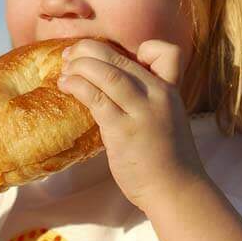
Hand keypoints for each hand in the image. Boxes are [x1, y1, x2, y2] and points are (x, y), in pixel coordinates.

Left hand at [57, 39, 204, 212]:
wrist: (177, 192)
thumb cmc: (168, 158)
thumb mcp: (167, 117)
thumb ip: (147, 98)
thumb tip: (109, 83)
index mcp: (170, 89)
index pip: (166, 52)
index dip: (144, 48)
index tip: (119, 57)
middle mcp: (157, 95)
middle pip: (119, 57)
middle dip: (89, 49)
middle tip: (70, 54)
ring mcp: (141, 112)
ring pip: (107, 73)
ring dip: (79, 65)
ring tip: (64, 69)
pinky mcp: (123, 131)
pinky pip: (96, 98)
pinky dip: (77, 85)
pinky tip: (66, 85)